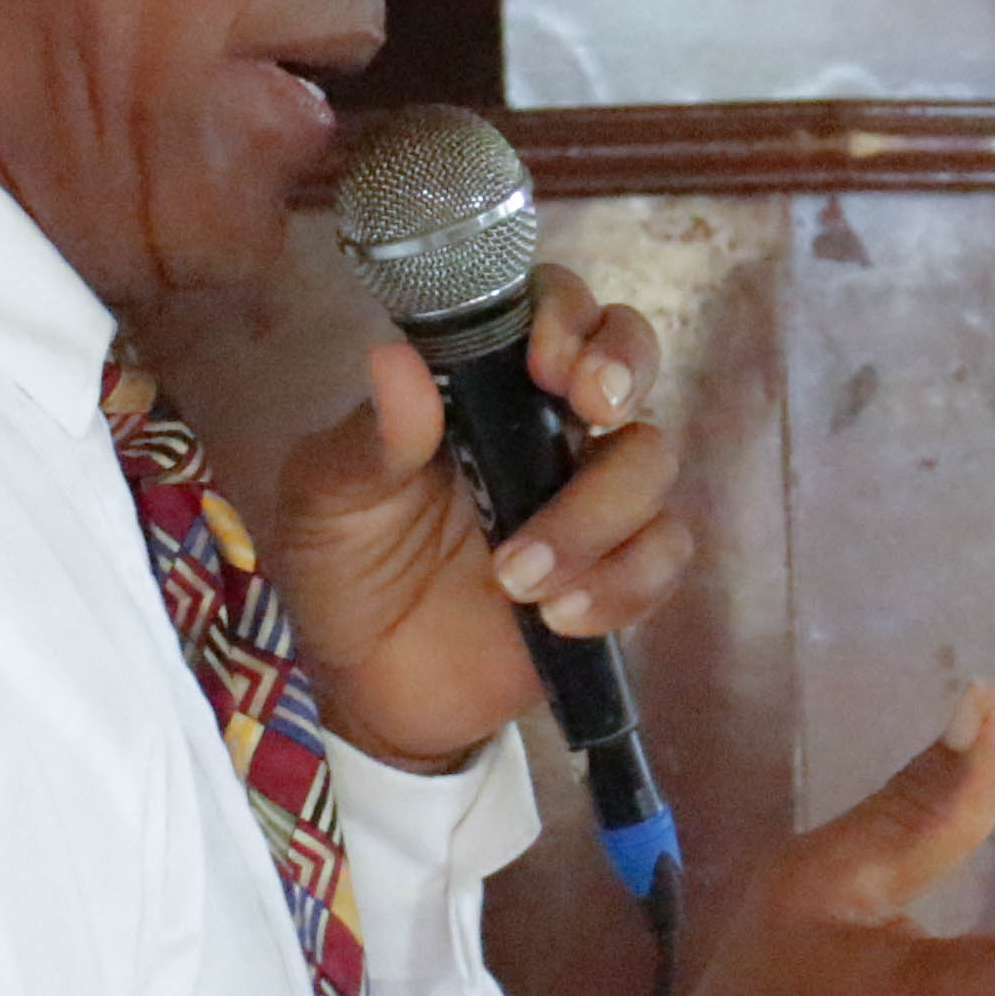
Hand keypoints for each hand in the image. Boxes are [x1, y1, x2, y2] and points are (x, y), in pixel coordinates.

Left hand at [270, 265, 695, 770]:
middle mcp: (546, 424)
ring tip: (513, 580)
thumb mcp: (329, 501)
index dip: (565, 313)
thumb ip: (368, 439)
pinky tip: (557, 617)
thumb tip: (396, 359)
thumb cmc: (345, 569)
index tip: (544, 357)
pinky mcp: (617, 570)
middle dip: (625, 365)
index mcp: (478, 385)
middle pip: (630, 355)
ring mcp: (589, 495)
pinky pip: (665, 552)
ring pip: (651, 459)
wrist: (368, 687)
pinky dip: (623, 582)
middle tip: (590, 407)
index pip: (549, 307)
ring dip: (593, 516)